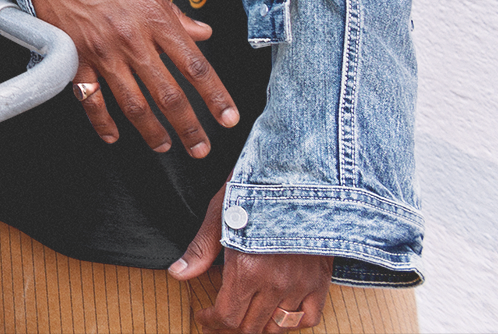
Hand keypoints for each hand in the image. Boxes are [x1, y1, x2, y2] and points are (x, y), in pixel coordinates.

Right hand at [25, 0, 239, 155]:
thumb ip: (175, 15)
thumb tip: (202, 32)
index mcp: (153, 17)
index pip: (194, 65)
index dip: (215, 96)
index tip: (228, 117)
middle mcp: (131, 38)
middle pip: (168, 93)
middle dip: (189, 127)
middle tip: (200, 147)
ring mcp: (102, 52)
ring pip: (134, 104)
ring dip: (152, 131)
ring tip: (164, 145)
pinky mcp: (74, 58)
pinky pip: (91, 99)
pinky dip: (102, 122)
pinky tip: (112, 135)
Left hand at [172, 182, 331, 330]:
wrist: (298, 179)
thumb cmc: (254, 191)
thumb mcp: (219, 215)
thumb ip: (200, 250)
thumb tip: (177, 273)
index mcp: (246, 270)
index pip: (227, 316)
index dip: (212, 322)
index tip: (204, 317)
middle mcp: (274, 284)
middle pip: (250, 327)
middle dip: (230, 327)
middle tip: (219, 320)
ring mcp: (300, 286)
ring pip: (278, 328)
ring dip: (259, 327)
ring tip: (246, 318)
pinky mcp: (320, 282)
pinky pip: (308, 318)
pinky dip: (292, 322)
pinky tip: (278, 313)